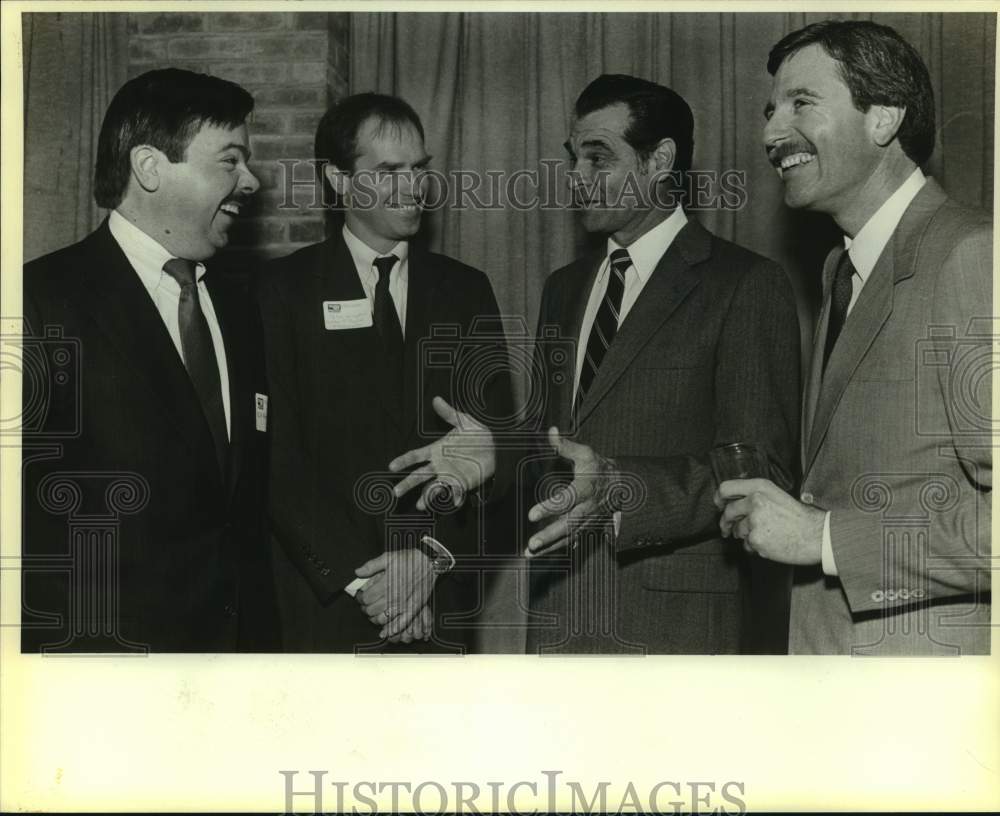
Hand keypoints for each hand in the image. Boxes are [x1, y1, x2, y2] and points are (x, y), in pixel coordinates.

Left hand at [354, 549, 437, 638]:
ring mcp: (403, 604)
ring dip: (375, 618)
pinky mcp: (413, 609)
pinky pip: (401, 624)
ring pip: (382, 619)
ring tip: (374, 614)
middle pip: (371, 610)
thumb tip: (357, 572)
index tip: (361, 597)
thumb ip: (371, 566)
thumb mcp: (388, 557)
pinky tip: (385, 632)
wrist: (430, 562)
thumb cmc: (410, 558)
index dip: (360, 598)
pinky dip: (391, 629)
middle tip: (366, 605)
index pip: (366, 598)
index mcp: (385, 584)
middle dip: (366, 609)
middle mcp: (393, 596)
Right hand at [389, 396, 494, 510]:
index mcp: (436, 450)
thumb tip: (436, 399)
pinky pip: (455, 493)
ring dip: (426, 497)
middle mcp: (439, 465)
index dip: (403, 461)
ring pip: (433, 488)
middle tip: (395, 492)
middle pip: (419, 476)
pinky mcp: (462, 483)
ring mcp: (449, 476)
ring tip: (420, 505)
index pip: (415, 456)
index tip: (391, 467)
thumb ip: (449, 414)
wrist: (495, 448)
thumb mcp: (463, 422)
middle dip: (407, 483)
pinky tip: (453, 502)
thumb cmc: (477, 435)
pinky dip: (454, 498)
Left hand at [525, 426, 617, 557]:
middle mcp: (587, 508)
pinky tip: (541, 555)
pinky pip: (571, 541)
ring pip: (569, 537)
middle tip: (532, 543)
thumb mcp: (586, 454)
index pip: (566, 500)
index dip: (549, 508)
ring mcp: (588, 520)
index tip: (531, 515)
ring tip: (530, 554)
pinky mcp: (586, 527)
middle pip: (568, 525)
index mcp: (585, 488)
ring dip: (550, 547)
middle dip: (550, 535)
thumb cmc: (599, 468)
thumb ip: (566, 446)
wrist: (621, 486)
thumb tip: (551, 432)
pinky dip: (556, 549)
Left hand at [715, 478, 823, 564]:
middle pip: (728, 511)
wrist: (817, 535)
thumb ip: (756, 496)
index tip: (719, 505)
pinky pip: (746, 545)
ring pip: (737, 530)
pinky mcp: (756, 539)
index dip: (718, 498)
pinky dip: (755, 547)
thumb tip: (734, 503)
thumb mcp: (777, 496)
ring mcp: (754, 520)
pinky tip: (770, 543)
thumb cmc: (799, 517)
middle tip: (727, 529)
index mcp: (760, 487)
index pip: (726, 488)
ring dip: (744, 535)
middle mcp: (755, 501)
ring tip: (764, 535)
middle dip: (725, 522)